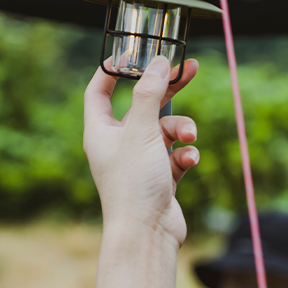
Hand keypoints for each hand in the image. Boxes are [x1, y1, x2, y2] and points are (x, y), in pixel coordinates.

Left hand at [83, 56, 199, 247]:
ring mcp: (141, 160)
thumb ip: (150, 93)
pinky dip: (185, 153)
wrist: (147, 235)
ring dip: (183, 129)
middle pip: (143, 104)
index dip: (113, 70)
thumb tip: (159, 61)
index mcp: (101, 131)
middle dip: (167, 90)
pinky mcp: (161, 175)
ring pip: (167, 129)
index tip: (132, 53)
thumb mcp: (142, 131)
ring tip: (189, 138)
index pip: (98, 91)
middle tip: (189, 68)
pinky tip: (189, 160)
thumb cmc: (133, 184)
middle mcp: (118, 143)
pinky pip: (177, 152)